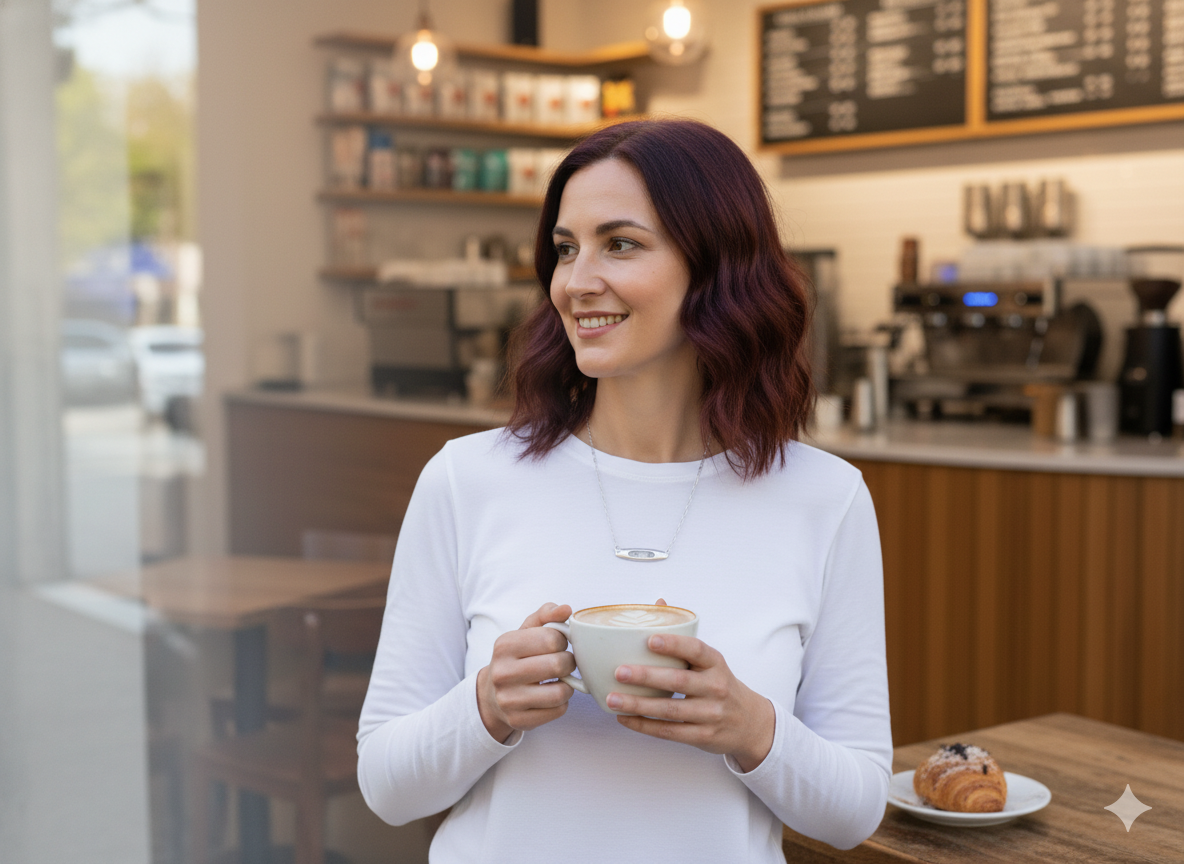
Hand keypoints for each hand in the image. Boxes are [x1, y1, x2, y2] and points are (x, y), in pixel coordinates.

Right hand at [476, 603, 575, 742]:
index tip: (557, 645)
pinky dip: (561, 703)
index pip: (552, 639)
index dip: (562, 641)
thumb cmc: (516, 657)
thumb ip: (546, 615)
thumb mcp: (526, 632)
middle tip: (563, 663)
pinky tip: (551, 696)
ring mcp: (508, 700)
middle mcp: (502, 672)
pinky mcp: (518, 720)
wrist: (491, 695)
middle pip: (558, 665)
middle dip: (568, 663)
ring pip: (560, 692)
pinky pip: (557, 711)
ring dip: (568, 686)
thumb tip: (566, 609)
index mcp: (505, 645)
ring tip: (560, 680)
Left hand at [608, 634, 774, 772]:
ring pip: (670, 710)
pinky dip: (644, 726)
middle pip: (679, 681)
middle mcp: (715, 687)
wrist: (750, 723)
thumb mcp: (710, 661)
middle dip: (646, 677)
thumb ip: (684, 637)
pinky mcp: (702, 736)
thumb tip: (659, 603)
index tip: (649, 640)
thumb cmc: (719, 684)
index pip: (696, 650)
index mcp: (715, 663)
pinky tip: (624, 718)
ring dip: (638, 705)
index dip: (673, 644)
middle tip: (619, 671)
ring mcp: (710, 714)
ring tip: (612, 699)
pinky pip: (669, 731)